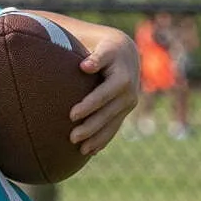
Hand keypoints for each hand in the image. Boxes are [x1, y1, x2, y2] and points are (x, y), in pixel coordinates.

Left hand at [69, 30, 138, 152]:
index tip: (71, 115)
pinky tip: (91, 151)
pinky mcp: (125, 111)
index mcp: (122, 77)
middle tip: (71, 138)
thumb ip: (96, 58)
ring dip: (97, 138)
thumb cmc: (107, 49)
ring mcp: (128, 104)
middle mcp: (129, 93)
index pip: (104, 94)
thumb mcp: (103, 49)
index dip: (89, 105)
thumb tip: (85, 66)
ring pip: (112, 124)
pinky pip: (114, 127)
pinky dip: (103, 139)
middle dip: (91, 127)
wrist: (126, 53)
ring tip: (81, 150)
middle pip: (108, 113)